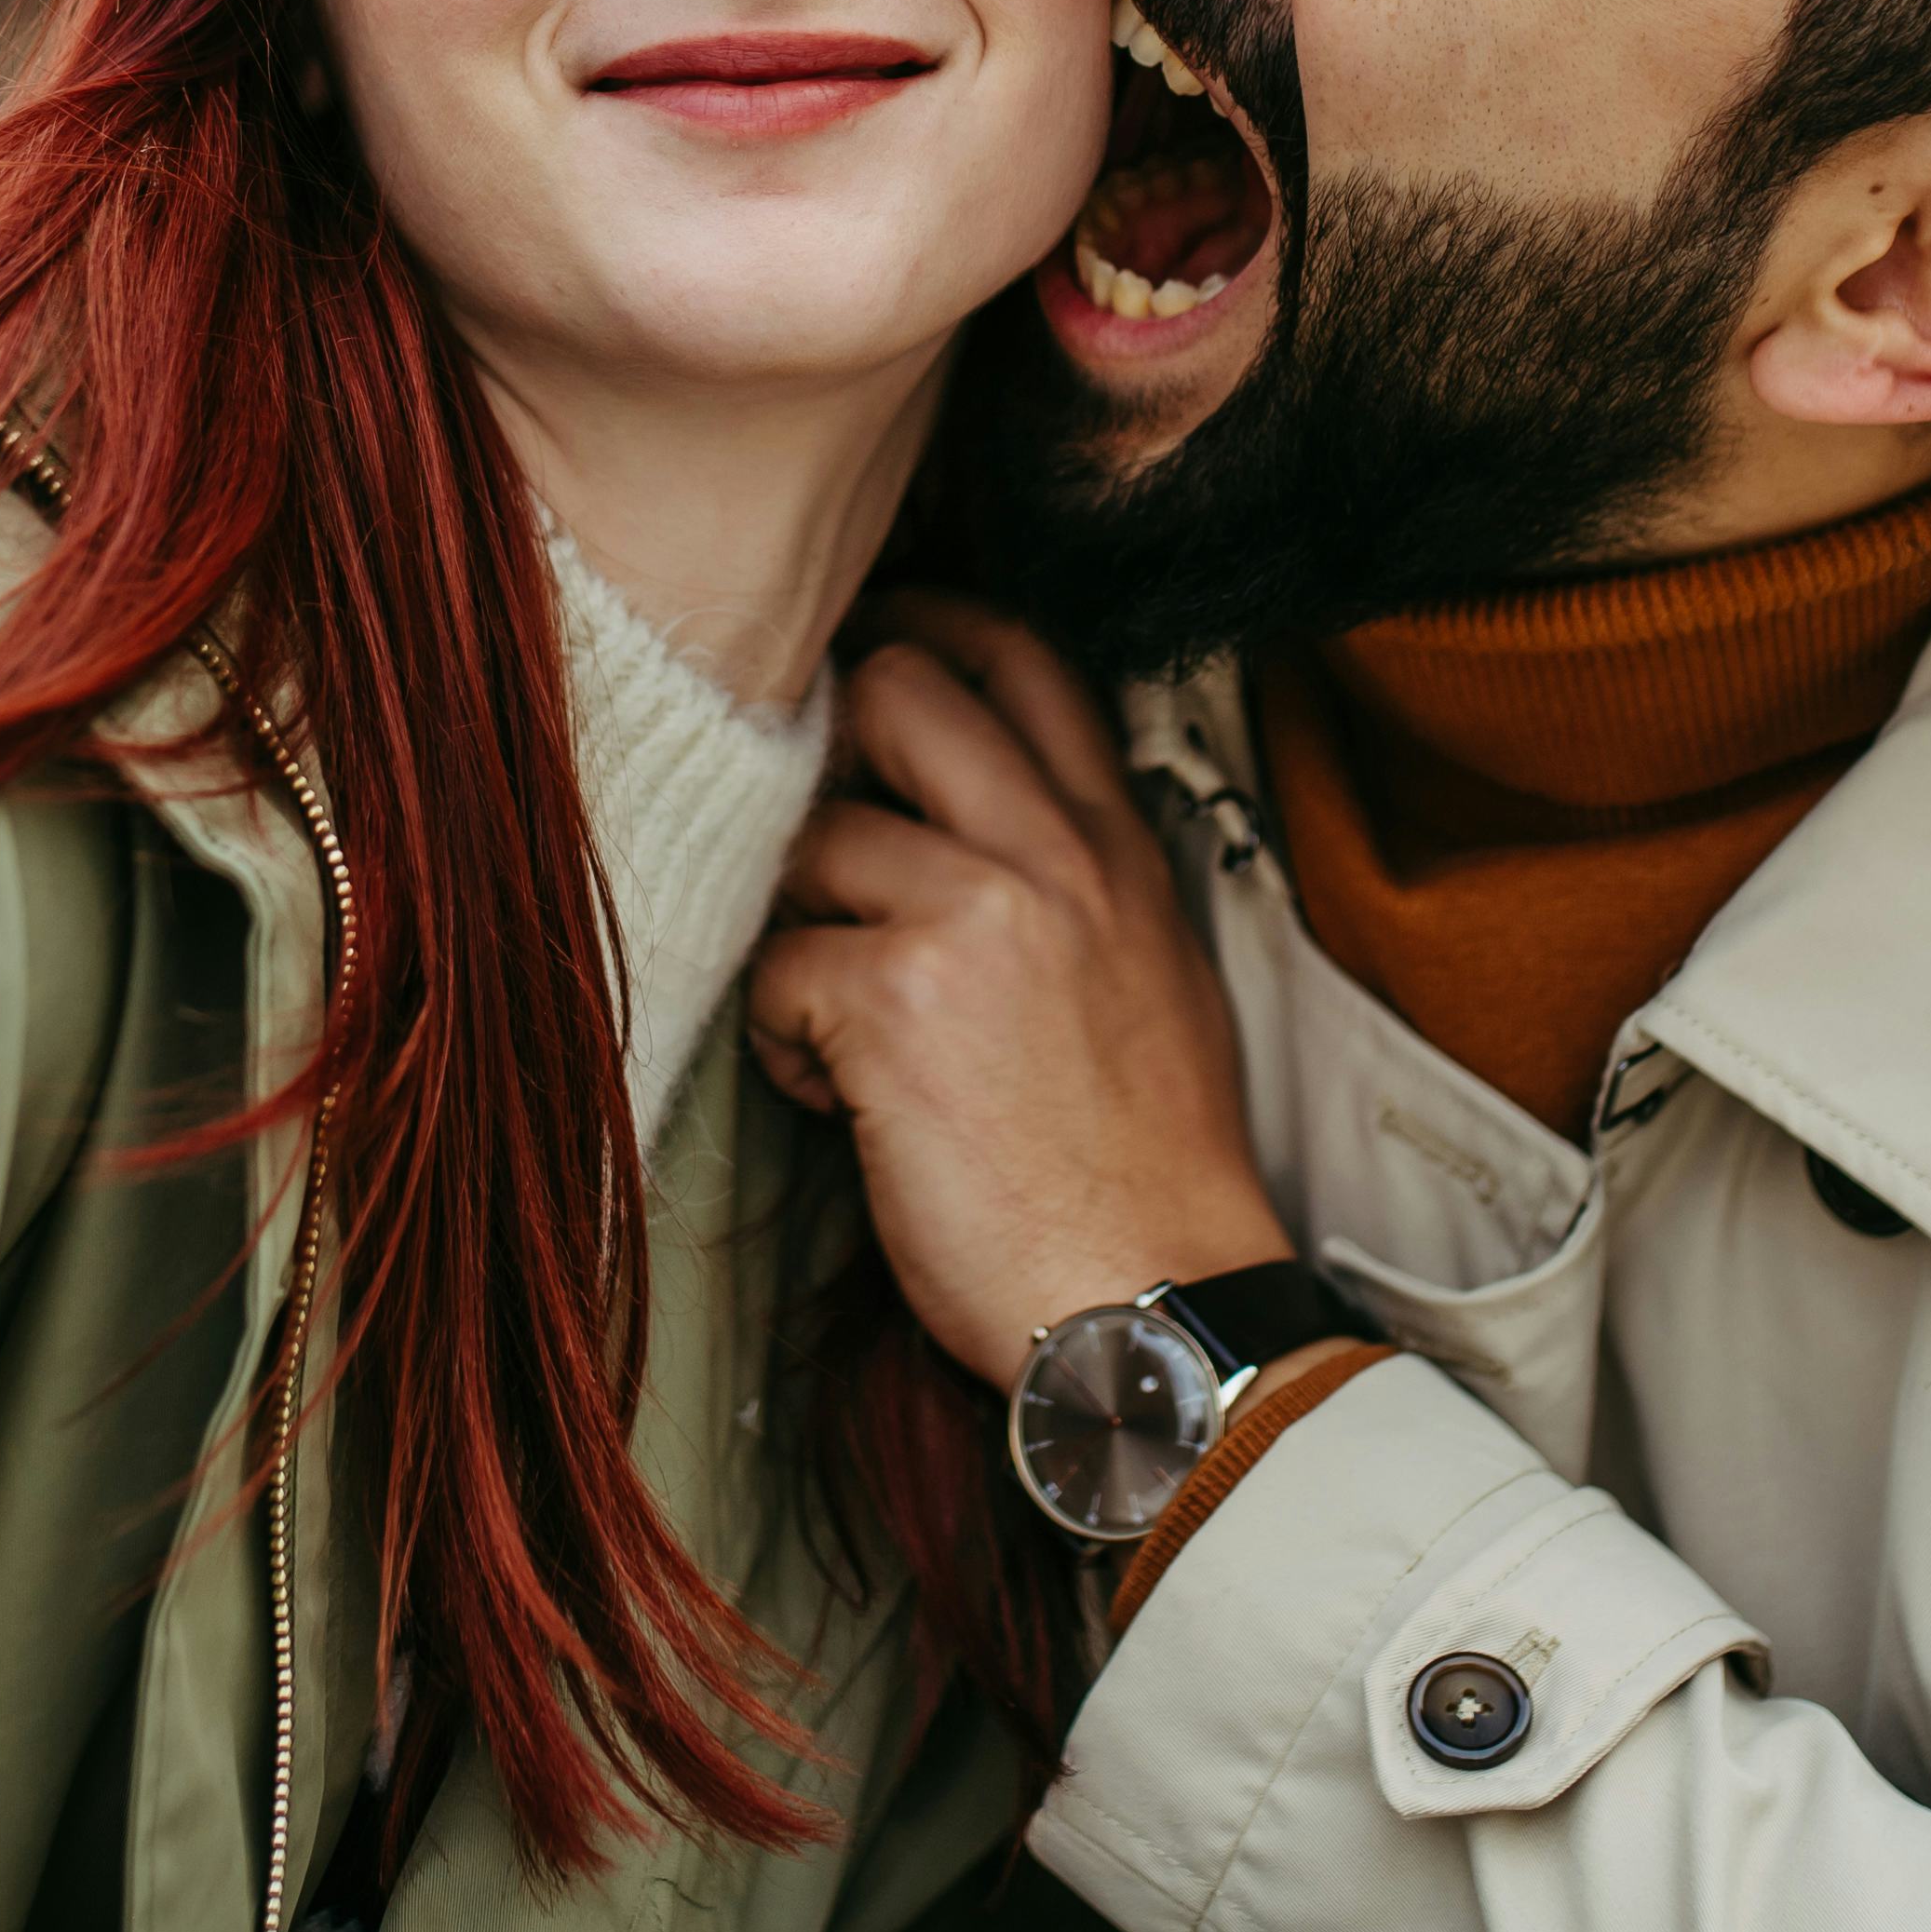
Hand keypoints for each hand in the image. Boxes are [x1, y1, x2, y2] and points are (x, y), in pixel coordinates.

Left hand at [748, 595, 1291, 1379]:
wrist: (1155, 1306)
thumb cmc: (1142, 1174)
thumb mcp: (1154, 982)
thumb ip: (1075, 885)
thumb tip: (979, 829)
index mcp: (1116, 851)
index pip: (1025, 662)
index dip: (928, 625)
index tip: (870, 641)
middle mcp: (1051, 856)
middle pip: (896, 689)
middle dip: (827, 750)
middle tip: (811, 840)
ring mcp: (972, 916)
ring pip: (810, 839)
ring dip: (796, 931)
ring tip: (838, 1033)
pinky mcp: (891, 1000)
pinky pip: (775, 968)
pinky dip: (784, 1041)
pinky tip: (841, 1104)